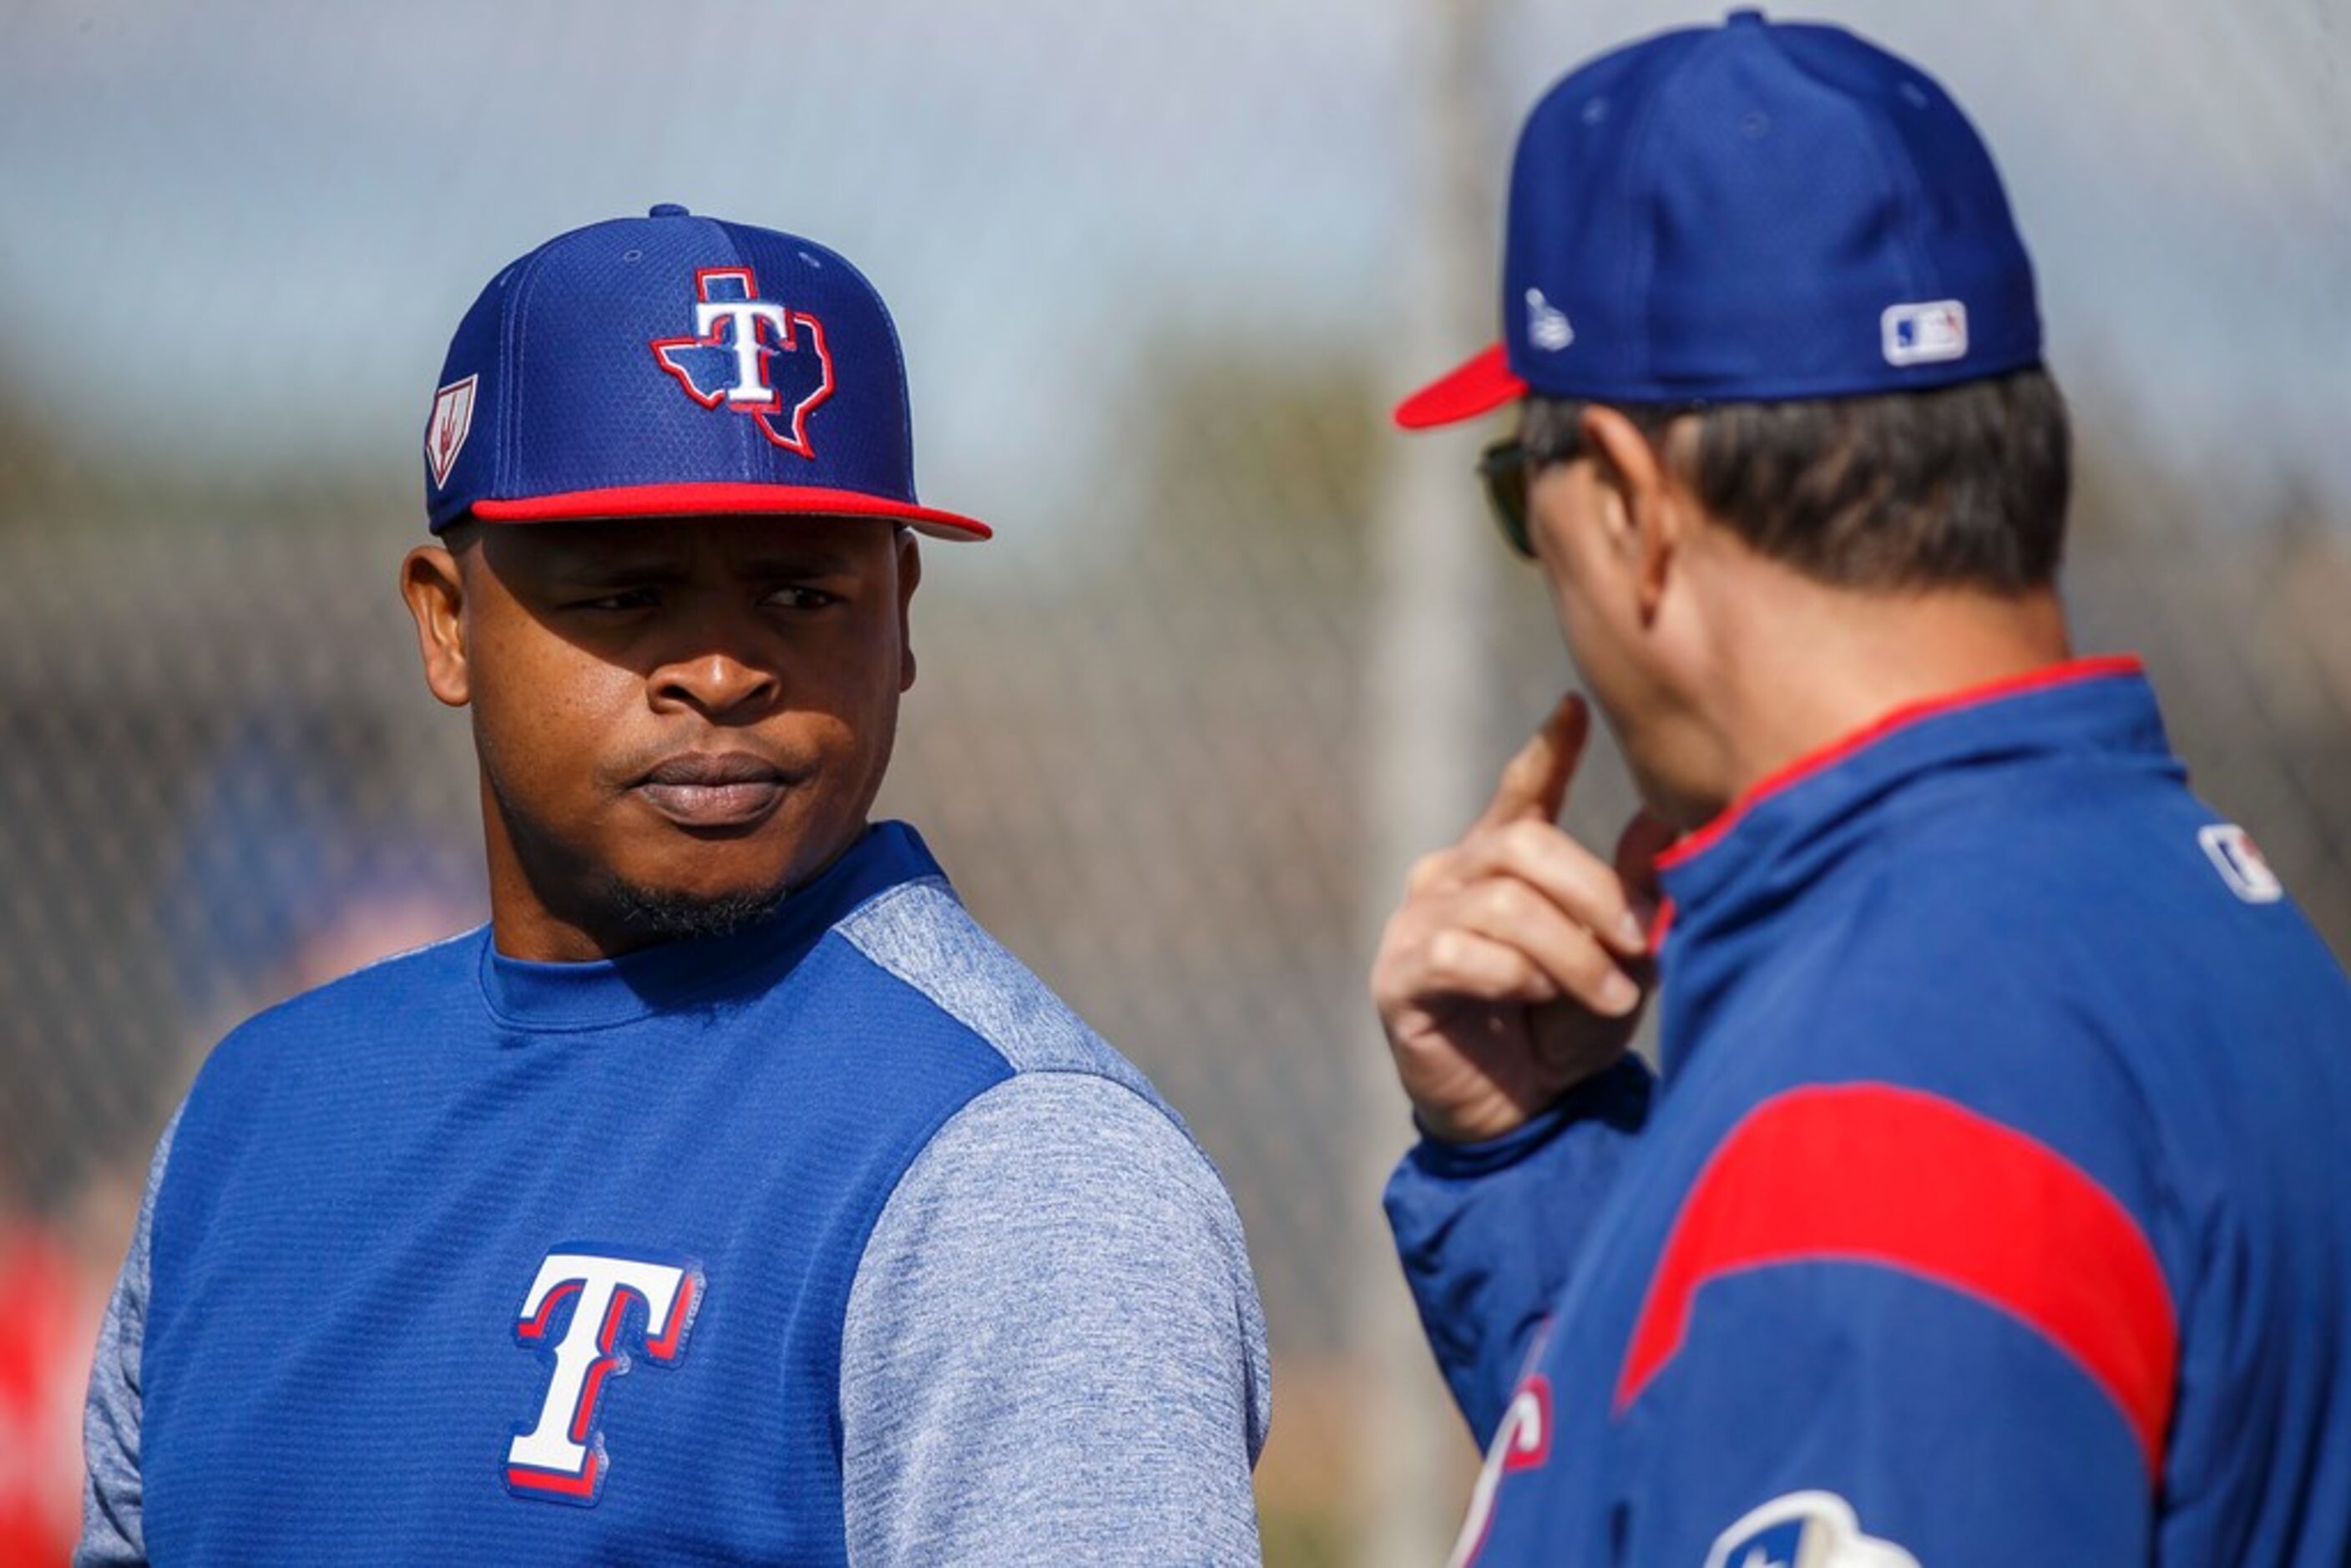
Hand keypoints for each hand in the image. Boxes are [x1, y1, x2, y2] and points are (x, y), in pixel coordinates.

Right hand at [1370, 693, 1674, 1143]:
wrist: (1524, 1117)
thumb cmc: (1569, 1031)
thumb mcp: (1619, 959)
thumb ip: (1632, 894)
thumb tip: (1658, 817)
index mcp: (1502, 863)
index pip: (1522, 793)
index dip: (1547, 750)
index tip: (1576, 707)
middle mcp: (1450, 877)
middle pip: (1522, 847)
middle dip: (1593, 894)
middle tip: (1638, 944)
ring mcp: (1415, 923)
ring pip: (1500, 904)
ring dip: (1568, 952)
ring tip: (1608, 997)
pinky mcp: (1398, 977)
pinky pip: (1456, 954)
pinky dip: (1511, 976)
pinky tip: (1533, 1000)